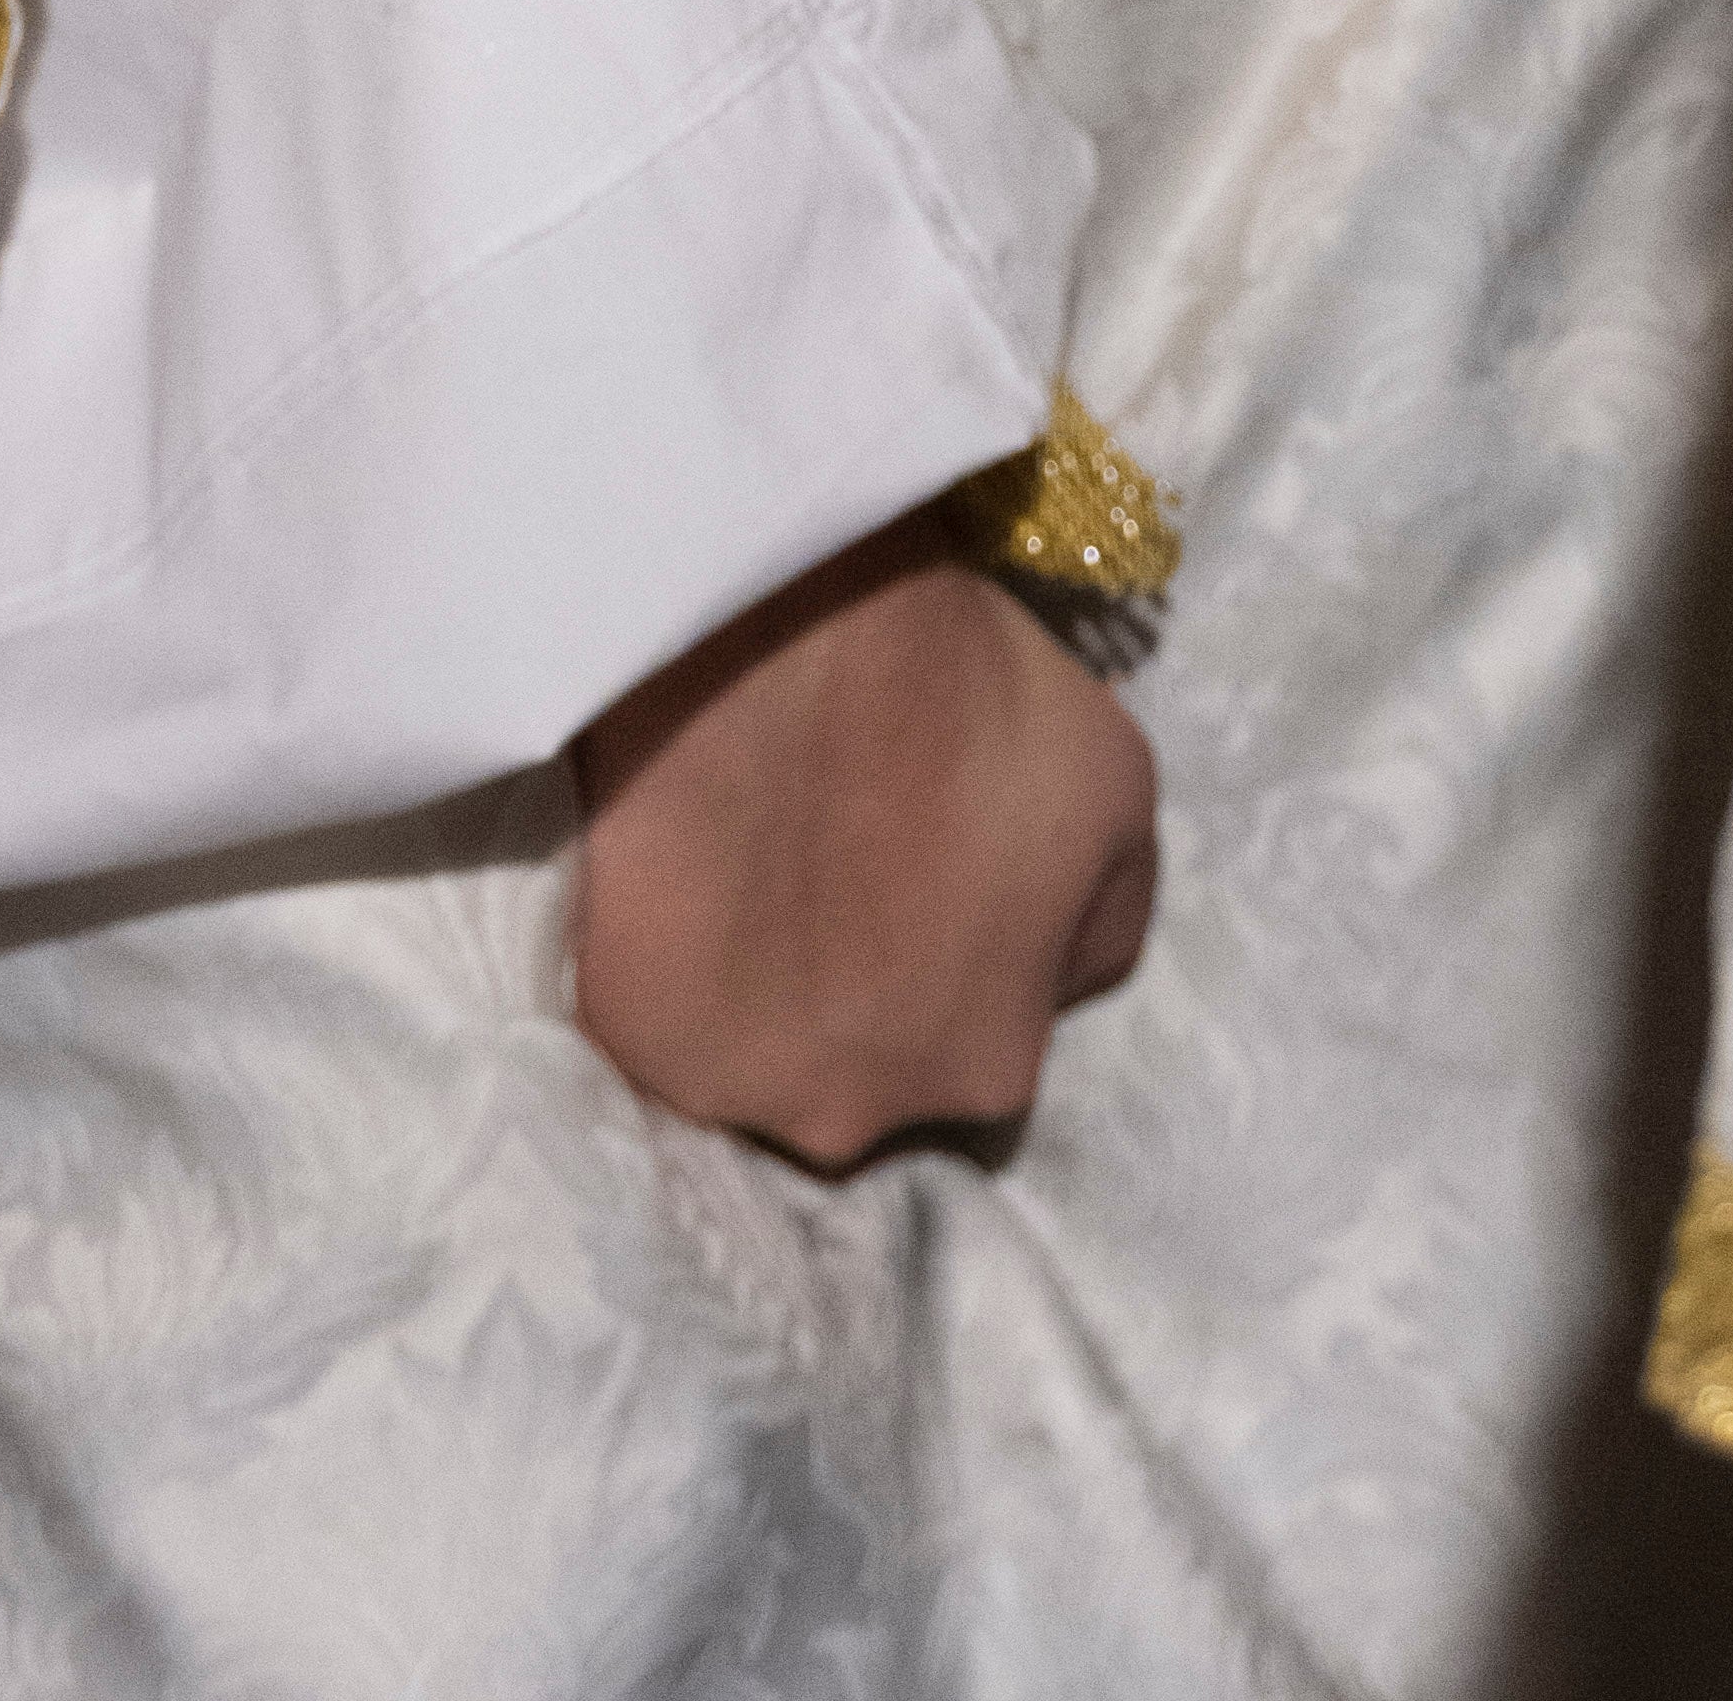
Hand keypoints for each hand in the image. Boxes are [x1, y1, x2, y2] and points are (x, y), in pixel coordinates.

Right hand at [575, 521, 1155, 1164]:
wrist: (776, 613)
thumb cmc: (958, 683)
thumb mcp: (1110, 789)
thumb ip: (1095, 922)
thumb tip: (1048, 978)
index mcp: (990, 1068)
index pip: (976, 1042)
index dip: (945, 949)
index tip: (907, 863)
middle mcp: (861, 1118)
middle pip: (858, 1069)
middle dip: (849, 991)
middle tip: (820, 859)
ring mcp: (730, 1088)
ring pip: (747, 1058)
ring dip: (748, 989)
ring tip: (738, 860)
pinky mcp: (623, 1032)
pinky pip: (647, 1016)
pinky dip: (656, 960)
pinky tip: (670, 872)